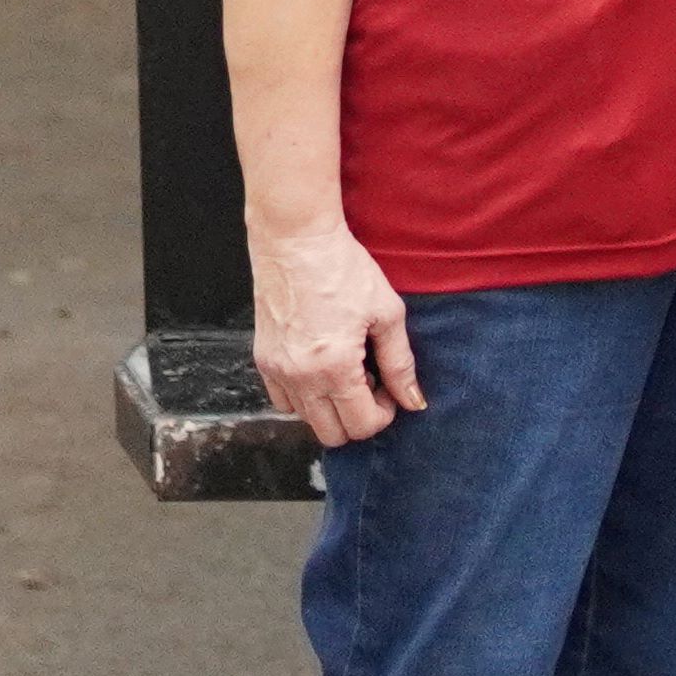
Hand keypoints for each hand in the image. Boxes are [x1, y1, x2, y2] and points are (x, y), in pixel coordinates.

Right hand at [248, 214, 422, 449]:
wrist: (297, 241)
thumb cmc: (343, 269)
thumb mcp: (386, 313)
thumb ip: (400, 363)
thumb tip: (413, 401)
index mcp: (334, 368)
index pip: (361, 425)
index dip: (384, 413)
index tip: (390, 388)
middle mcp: (300, 377)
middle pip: (332, 434)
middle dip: (358, 416)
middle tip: (371, 382)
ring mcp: (276, 371)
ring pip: (306, 420)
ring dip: (330, 407)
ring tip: (347, 370)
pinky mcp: (262, 360)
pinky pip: (282, 400)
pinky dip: (304, 396)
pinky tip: (321, 367)